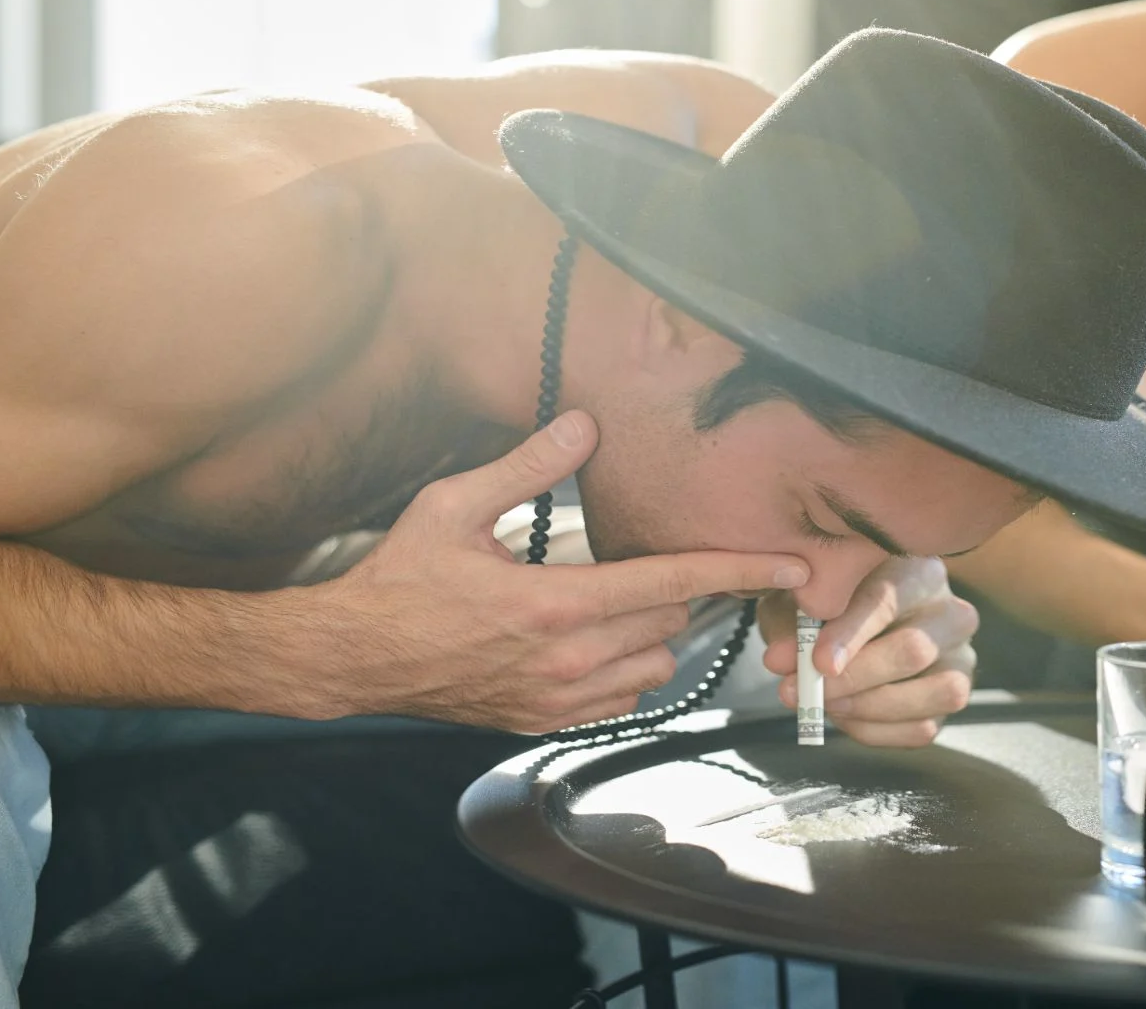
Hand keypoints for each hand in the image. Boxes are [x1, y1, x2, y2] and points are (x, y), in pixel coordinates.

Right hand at [308, 412, 809, 731]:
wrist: (351, 660)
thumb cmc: (398, 579)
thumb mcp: (453, 506)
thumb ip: (526, 465)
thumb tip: (584, 423)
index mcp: (555, 603)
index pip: (672, 584)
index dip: (740, 569)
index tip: (793, 566)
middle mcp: (567, 660)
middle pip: (672, 625)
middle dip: (680, 592)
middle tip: (658, 562)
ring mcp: (557, 701)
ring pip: (656, 669)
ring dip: (656, 635)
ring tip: (620, 602)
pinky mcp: (542, 723)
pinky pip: (621, 701)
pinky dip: (625, 671)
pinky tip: (593, 642)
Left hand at [760, 556, 977, 746]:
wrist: (840, 623)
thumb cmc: (824, 605)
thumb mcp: (801, 603)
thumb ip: (791, 626)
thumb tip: (780, 661)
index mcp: (917, 571)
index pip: (888, 599)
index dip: (850, 635)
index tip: (817, 662)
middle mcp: (951, 612)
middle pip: (914, 650)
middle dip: (854, 678)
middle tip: (802, 690)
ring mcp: (960, 658)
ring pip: (935, 692)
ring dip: (869, 707)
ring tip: (823, 704)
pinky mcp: (951, 697)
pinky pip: (924, 727)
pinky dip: (877, 730)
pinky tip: (843, 716)